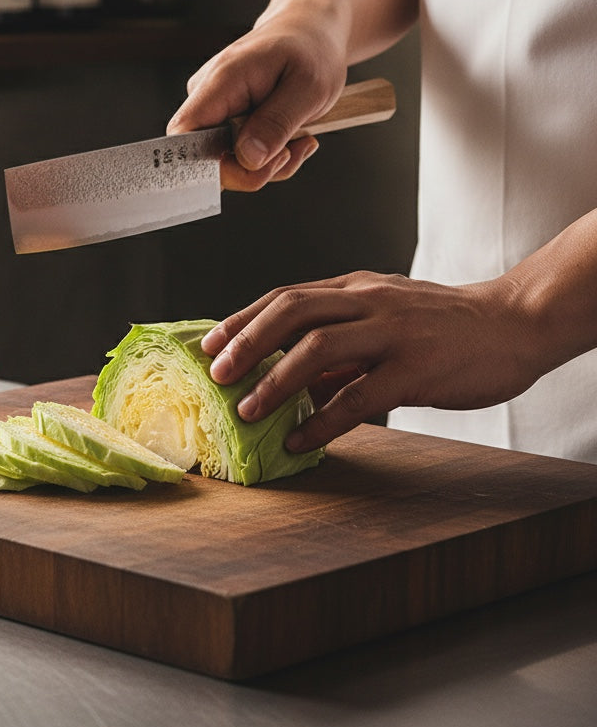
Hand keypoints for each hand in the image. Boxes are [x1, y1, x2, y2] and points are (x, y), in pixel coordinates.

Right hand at [166, 16, 345, 191]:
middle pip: (207, 158)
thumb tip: (248, 159)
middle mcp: (208, 95)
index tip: (251, 169)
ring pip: (228, 162)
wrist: (311, 30)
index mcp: (222, 81)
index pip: (183, 134)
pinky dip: (269, 156)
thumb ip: (276, 124)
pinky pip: (239, 155)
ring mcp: (215, 109)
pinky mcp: (225, 120)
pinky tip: (290, 138)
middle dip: (254, 170)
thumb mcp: (309, 88)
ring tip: (299, 139)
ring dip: (268, 164)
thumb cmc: (311, 49)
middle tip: (292, 152)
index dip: (205, 166)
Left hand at [201, 271, 546, 452]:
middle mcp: (368, 301)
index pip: (286, 296)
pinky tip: (301, 439)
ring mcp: (393, 332)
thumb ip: (339, 339)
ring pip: (318, 348)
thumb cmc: (443, 324)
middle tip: (218, 374)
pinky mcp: (416, 368)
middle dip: (247, 342)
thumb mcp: (384, 315)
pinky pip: (359, 396)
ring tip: (248, 411)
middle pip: (292, 311)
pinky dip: (323, 420)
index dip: (242, 320)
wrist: (514, 323)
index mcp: (356, 287)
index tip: (211, 344)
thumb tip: (293, 376)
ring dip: (275, 382)